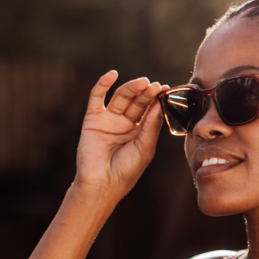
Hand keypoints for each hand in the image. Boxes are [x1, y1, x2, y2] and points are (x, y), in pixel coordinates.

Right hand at [74, 72, 168, 200]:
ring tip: (143, 82)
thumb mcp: (145, 148)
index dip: (157, 99)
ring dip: (131, 88)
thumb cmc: (126, 170)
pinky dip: (103, 84)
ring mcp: (109, 119)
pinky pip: (97, 97)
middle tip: (155, 86)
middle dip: (146, 93)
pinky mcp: (93, 118)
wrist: (102, 183)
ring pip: (121, 97)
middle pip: (137, 101)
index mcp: (139, 132)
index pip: (150, 110)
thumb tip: (159, 103)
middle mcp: (125, 123)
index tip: (166, 90)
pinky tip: (112, 75)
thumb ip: (151, 126)